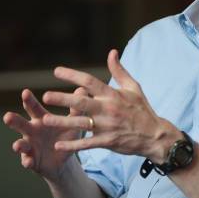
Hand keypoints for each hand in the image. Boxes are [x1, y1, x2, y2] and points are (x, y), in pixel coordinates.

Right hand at [3, 87, 89, 182]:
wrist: (64, 160)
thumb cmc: (66, 136)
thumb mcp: (72, 123)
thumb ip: (76, 108)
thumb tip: (83, 89)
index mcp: (41, 119)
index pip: (33, 108)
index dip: (29, 101)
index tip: (25, 92)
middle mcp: (32, 131)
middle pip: (21, 124)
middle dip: (14, 120)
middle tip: (7, 116)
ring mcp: (29, 146)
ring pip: (20, 144)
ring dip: (18, 145)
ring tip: (18, 145)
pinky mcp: (31, 160)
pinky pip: (27, 161)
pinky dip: (27, 161)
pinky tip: (28, 162)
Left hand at [42, 49, 180, 163]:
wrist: (154, 135)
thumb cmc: (142, 109)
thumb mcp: (133, 87)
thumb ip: (119, 71)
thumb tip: (111, 52)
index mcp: (113, 95)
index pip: (90, 81)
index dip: (73, 75)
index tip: (56, 71)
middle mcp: (108, 109)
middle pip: (82, 102)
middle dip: (63, 99)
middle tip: (45, 96)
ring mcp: (107, 127)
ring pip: (80, 124)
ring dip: (62, 122)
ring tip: (44, 120)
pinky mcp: (107, 142)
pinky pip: (87, 144)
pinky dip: (72, 145)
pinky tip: (58, 144)